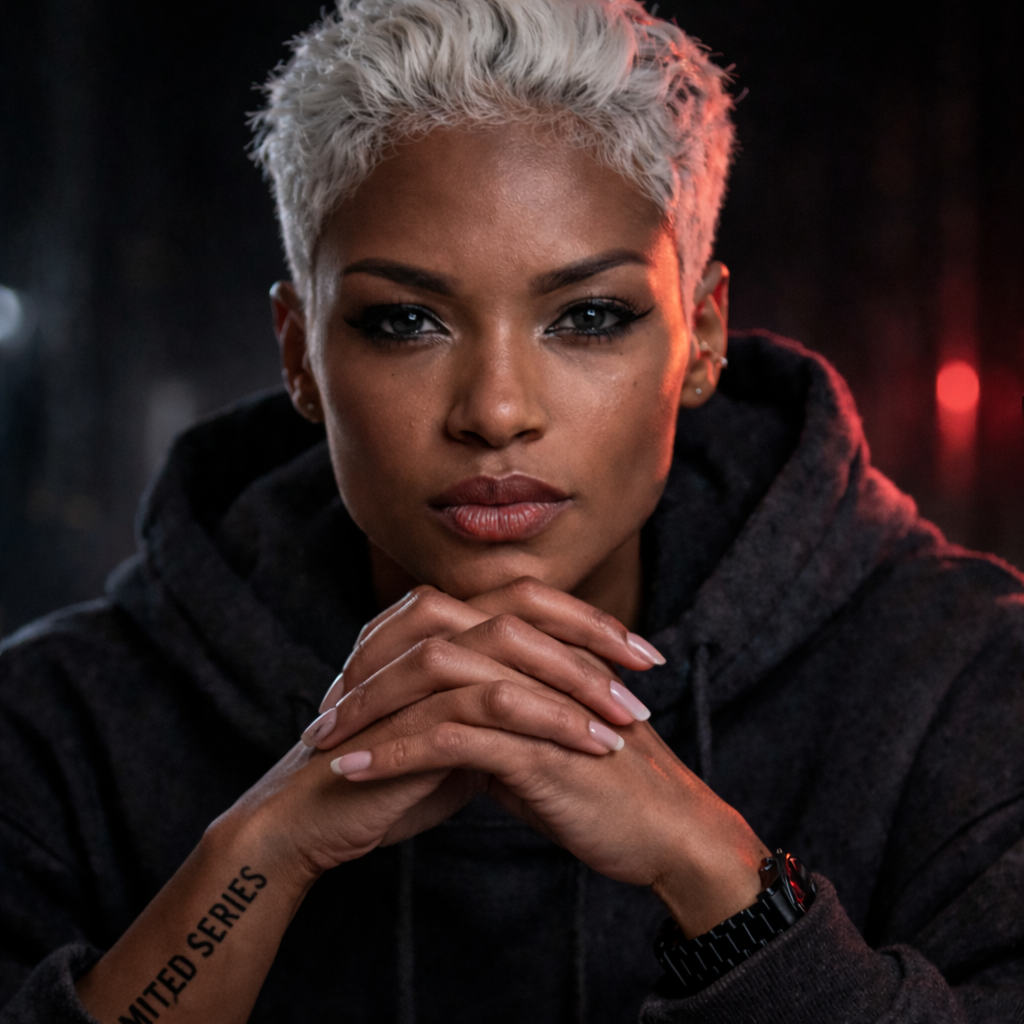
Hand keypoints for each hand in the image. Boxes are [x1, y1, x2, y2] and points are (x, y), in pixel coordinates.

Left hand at [304, 578, 767, 936]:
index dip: (389, 655)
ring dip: (371, 711)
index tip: (347, 696)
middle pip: (431, 641)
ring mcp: (539, 698)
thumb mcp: (539, 744)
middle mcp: (535, 663)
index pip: (446, 628)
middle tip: (322, 715)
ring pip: (435, 681)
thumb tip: (443, 728)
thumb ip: (494, 724)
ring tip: (324, 744)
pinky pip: (452, 737)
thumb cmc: (605, 791)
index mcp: (535, 654)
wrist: (668, 835)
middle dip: (367, 676)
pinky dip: (396, 752)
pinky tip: (356, 771)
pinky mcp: (540, 745)